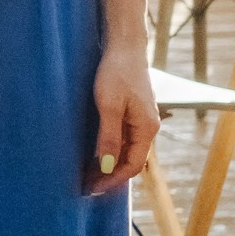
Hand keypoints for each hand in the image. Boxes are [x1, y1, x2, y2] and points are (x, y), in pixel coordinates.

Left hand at [89, 40, 158, 190]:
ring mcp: (141, 120)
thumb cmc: (116, 72)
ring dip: (109, 165)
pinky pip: (124, 139)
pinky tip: (95, 153)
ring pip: (127, 151)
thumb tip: (107, 167)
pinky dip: (110, 150)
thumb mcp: (109, 106)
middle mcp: (148, 128)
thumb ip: (109, 137)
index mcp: (147, 129)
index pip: (132, 166)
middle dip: (110, 176)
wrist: (125, 46)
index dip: (113, 180)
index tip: (92, 189)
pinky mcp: (133, 113)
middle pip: (131, 161)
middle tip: (86, 185)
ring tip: (87, 173)